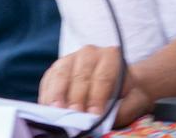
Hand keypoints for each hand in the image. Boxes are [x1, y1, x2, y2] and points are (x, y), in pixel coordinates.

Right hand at [38, 45, 153, 126]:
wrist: (115, 85)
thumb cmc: (122, 96)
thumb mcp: (128, 101)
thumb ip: (118, 110)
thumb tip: (100, 122)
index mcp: (112, 56)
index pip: (103, 77)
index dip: (97, 96)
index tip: (94, 114)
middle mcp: (90, 53)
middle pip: (80, 76)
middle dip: (77, 98)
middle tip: (75, 115)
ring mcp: (70, 59)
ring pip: (61, 76)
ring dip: (57, 96)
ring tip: (57, 113)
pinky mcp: (54, 70)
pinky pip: (47, 81)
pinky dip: (47, 96)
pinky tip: (48, 110)